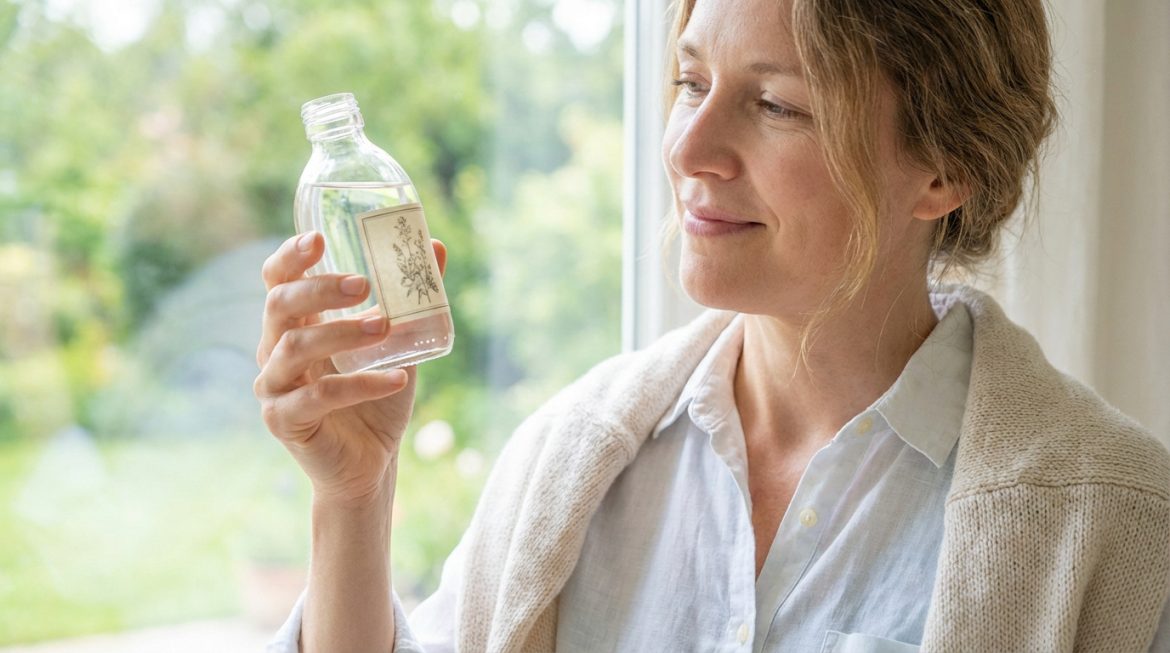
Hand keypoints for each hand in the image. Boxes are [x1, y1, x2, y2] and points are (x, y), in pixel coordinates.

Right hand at [253, 231, 447, 504]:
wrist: (371, 462)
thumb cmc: (378, 394)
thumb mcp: (399, 342)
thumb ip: (411, 298)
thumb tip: (436, 247)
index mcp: (295, 323)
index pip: (277, 279)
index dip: (290, 256)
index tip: (318, 239)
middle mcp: (274, 350)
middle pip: (280, 305)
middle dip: (319, 289)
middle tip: (362, 284)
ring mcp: (274, 386)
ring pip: (294, 347)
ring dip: (342, 333)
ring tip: (384, 328)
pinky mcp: (284, 421)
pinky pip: (318, 396)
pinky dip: (361, 385)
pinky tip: (398, 379)